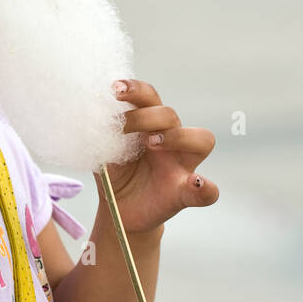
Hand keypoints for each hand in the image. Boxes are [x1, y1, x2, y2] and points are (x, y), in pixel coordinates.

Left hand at [95, 78, 218, 233]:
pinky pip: (207, 191)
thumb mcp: (102, 151)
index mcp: (148, 124)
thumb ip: (102, 134)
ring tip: (151, 144)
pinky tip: (195, 183)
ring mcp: (181, 166)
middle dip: (145, 115)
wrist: (117, 211)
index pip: (149, 98)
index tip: (115, 89)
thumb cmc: (114, 174)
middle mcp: (170, 139)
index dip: (136, 89)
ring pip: (201, 140)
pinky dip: (205, 187)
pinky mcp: (185, 193)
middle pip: (171, 115)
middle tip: (122, 126)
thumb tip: (95, 115)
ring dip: (177, 137)